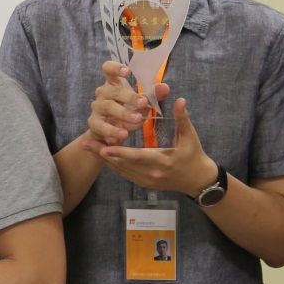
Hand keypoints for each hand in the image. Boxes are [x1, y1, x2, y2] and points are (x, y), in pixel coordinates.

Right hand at [86, 62, 170, 145]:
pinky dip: (113, 130)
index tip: (128, 71)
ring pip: (108, 107)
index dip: (115, 68)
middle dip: (129, 97)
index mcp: (113, 84)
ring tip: (138, 119)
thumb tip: (164, 87)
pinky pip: (101, 126)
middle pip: (113, 90)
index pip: (108, 69)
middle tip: (143, 102)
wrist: (110, 136)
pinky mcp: (94, 124)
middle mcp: (103, 93)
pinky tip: (123, 134)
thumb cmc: (127, 114)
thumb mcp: (141, 104)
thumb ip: (152, 95)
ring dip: (124, 113)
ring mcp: (97, 108)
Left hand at [86, 96, 217, 196]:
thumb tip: (179, 99)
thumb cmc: (194, 155)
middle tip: (85, 142)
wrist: (198, 181)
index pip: (137, 157)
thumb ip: (182, 118)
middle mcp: (152, 174)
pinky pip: (125, 174)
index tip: (104, 147)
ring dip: (104, 159)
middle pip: (123, 164)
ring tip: (87, 147)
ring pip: (121, 170)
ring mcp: (147, 181)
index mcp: (163, 161)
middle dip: (103, 153)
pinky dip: (112, 165)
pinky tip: (101, 156)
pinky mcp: (145, 184)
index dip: (120, 152)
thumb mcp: (191, 137)